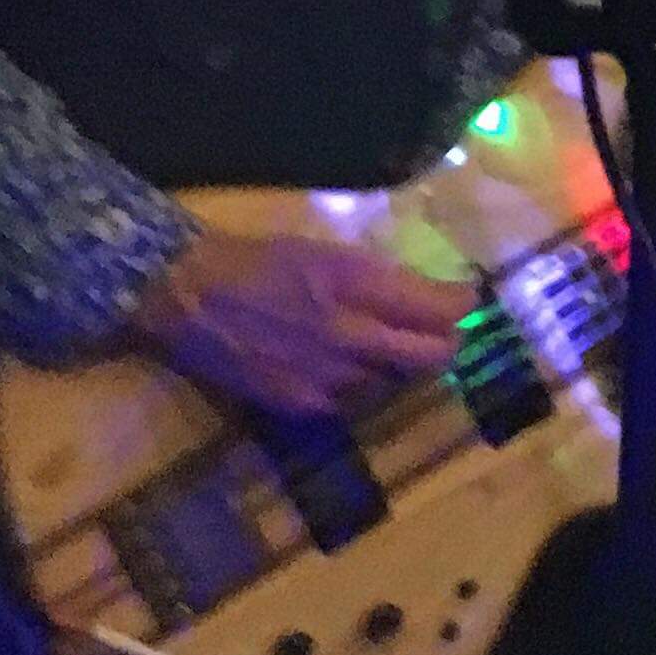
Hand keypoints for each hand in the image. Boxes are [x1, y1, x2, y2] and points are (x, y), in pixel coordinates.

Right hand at [129, 231, 472, 418]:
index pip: (438, 306)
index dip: (462, 306)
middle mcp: (348, 331)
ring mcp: (324, 372)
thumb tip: (427, 295)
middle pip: (429, 354)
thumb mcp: (328, 252)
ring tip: (392, 349)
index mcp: (358, 282)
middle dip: (446, 344)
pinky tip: (348, 370)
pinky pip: (349, 401)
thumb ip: (379, 279)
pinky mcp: (297, 401)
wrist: (188, 294)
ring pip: (392, 380)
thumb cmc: (259, 260)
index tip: (468, 301)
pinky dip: (357, 387)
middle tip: (450, 336)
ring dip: (399, 367)